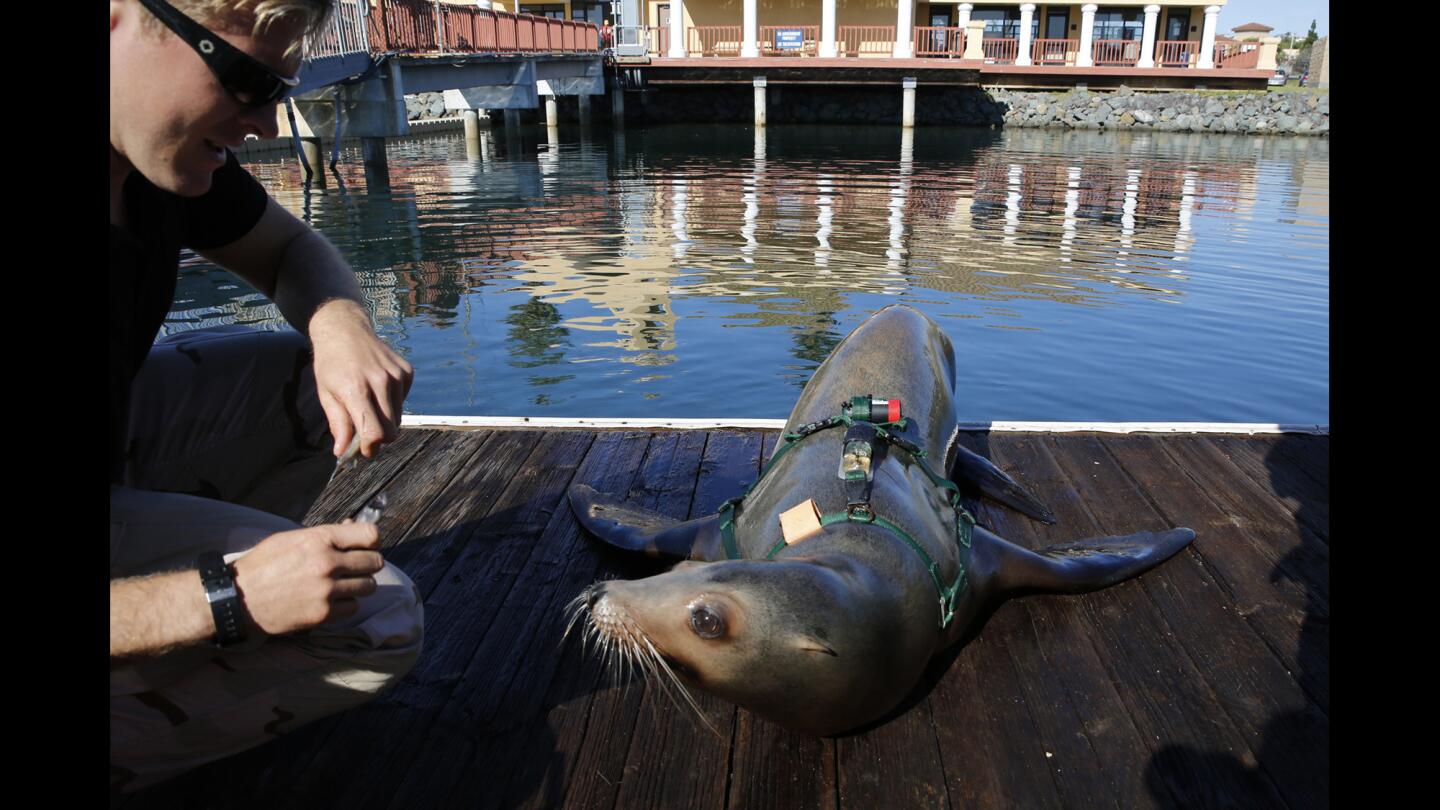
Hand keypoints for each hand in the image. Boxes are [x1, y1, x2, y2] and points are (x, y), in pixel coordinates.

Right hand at [230, 522, 385, 635]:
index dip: (371, 541)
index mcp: (319, 539)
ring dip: (359, 585)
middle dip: (367, 564)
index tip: (365, 546)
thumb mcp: (292, 538)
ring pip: (368, 586)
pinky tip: (331, 600)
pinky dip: (346, 604)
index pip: (371, 535)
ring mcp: (326, 590)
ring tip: (343, 584)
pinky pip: (354, 607)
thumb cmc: (264, 564)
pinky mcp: (323, 614)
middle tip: (355, 567)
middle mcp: (326, 563)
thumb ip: (325, 535)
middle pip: (375, 562)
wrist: (237, 598)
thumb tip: (354, 527)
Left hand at [309, 301, 413, 458]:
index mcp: (356, 389)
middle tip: (364, 435)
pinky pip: (403, 401)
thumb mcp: (326, 394)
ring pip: (398, 418)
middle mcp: (380, 381)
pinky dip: (391, 404)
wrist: (345, 329)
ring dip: (385, 421)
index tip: (364, 451)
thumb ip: (338, 424)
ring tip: (368, 408)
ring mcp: (397, 375)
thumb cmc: (331, 364)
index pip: (374, 432)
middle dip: (378, 439)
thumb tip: (343, 452)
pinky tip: (378, 390)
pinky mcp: (406, 371)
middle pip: (390, 430)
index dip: (371, 448)